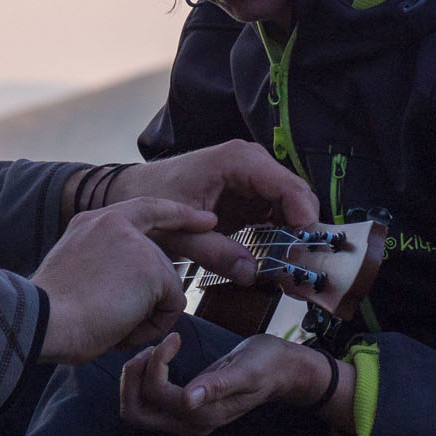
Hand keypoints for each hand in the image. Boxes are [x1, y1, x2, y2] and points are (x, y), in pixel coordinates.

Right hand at [33, 197, 214, 364]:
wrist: (42, 320)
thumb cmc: (50, 312)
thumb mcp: (75, 272)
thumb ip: (104, 264)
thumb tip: (129, 287)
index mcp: (91, 222)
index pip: (146, 208)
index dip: (177, 215)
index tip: (204, 220)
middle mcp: (114, 222)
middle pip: (161, 259)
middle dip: (155, 294)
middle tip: (122, 315)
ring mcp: (135, 243)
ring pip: (168, 285)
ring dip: (147, 315)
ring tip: (112, 324)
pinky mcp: (151, 268)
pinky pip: (174, 305)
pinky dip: (154, 326)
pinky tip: (124, 329)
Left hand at [102, 142, 318, 282]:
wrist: (132, 191)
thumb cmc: (150, 200)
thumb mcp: (177, 232)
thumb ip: (213, 252)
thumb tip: (252, 274)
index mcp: (237, 161)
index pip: (288, 187)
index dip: (303, 218)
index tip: (304, 251)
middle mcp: (252, 163)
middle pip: (296, 196)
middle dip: (301, 231)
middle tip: (299, 267)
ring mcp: (253, 178)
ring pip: (291, 207)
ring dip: (293, 236)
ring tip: (288, 267)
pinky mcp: (250, 195)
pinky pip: (277, 214)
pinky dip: (280, 236)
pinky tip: (275, 259)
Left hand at [119, 332, 336, 435]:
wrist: (281, 370)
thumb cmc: (266, 364)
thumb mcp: (246, 370)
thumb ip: (218, 385)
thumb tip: (189, 400)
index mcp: (204, 415)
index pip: (155, 393)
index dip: (155, 363)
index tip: (174, 338)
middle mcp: (190, 423)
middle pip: (134, 412)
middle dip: (132, 379)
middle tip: (150, 349)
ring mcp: (185, 419)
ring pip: (136, 409)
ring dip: (134, 379)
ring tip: (153, 351)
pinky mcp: (182, 409)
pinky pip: (146, 402)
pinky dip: (141, 379)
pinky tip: (158, 357)